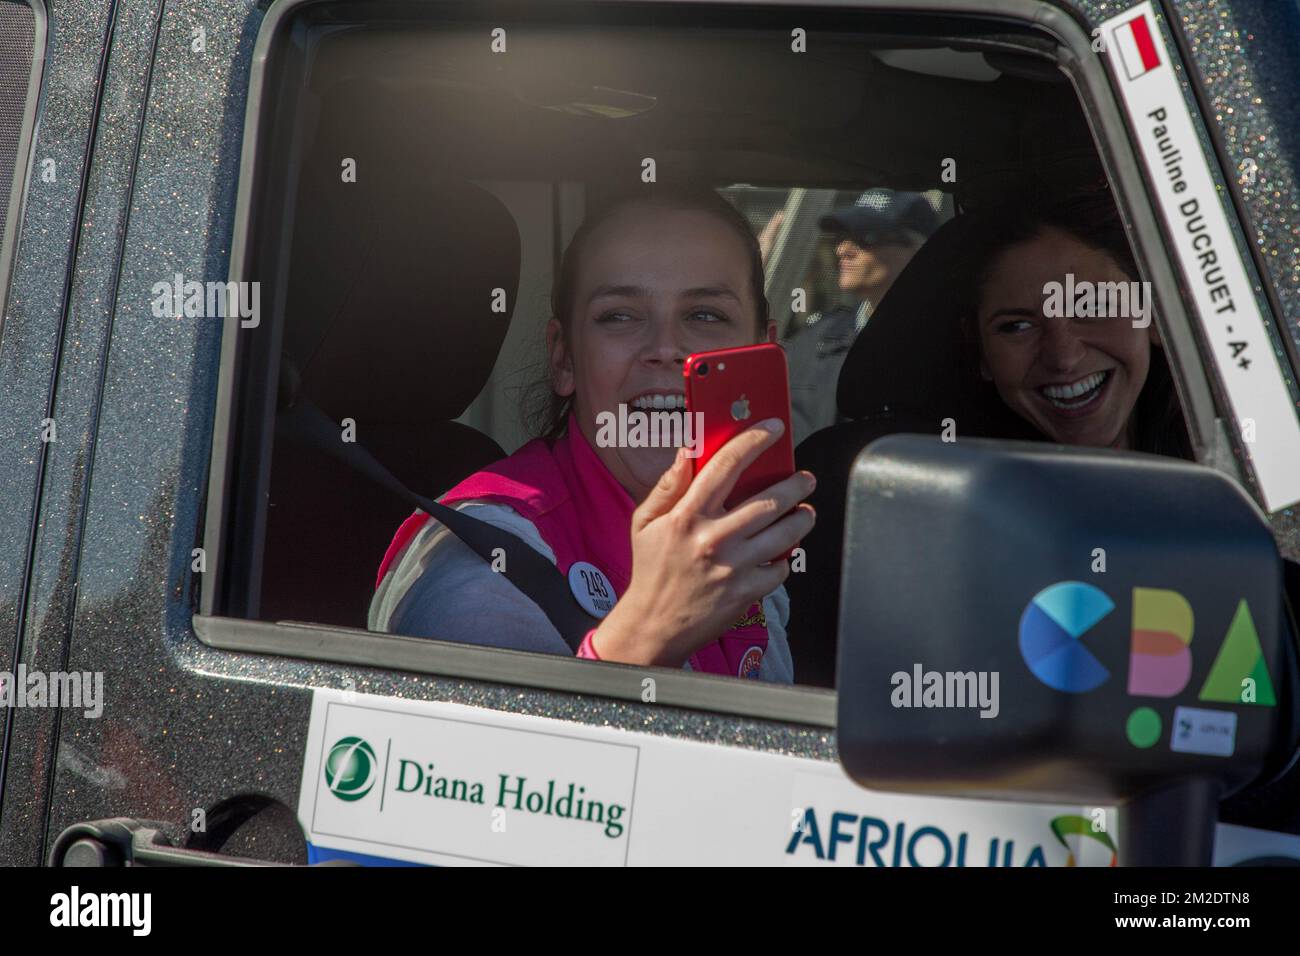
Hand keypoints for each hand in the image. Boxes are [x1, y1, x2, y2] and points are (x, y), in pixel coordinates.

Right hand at [593, 419, 815, 666]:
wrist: (654, 625)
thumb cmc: (651, 570)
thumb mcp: (645, 522)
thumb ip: (668, 486)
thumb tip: (687, 452)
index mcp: (687, 516)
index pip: (726, 465)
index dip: (753, 441)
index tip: (772, 428)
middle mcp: (713, 539)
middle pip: (769, 500)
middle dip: (795, 484)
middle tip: (804, 478)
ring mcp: (734, 567)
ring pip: (785, 533)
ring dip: (802, 518)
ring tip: (805, 512)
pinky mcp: (747, 592)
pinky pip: (781, 567)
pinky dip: (785, 558)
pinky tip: (781, 551)